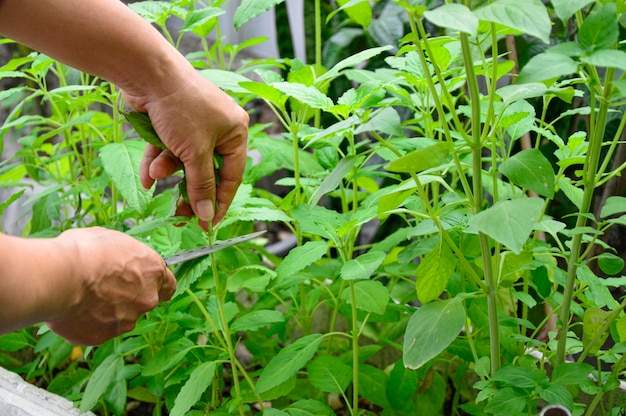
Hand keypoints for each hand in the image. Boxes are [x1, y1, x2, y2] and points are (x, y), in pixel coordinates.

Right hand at [44, 227, 175, 344]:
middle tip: (104, 288)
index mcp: (153, 271)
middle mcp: (147, 298)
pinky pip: (98, 330)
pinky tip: (73, 310)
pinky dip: (89, 323)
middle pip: (144, 302)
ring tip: (83, 297)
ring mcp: (127, 320)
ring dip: (108, 311)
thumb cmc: (85, 251)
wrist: (60, 276)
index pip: (168, 284)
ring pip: (122, 318)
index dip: (157, 285)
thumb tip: (116, 258)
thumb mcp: (110, 239)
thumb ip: (123, 256)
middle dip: (129, 298)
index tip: (148, 285)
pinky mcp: (104, 336)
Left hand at [124, 70, 248, 228]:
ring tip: (154, 174)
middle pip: (206, 170)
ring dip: (168, 170)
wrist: (148, 73)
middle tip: (180, 216)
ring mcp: (193, 124)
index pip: (232, 176)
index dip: (220, 201)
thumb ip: (202, 186)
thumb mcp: (195, 153)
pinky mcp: (171, 122)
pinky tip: (147, 176)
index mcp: (235, 132)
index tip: (208, 224)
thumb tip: (208, 216)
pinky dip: (157, 162)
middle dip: (189, 190)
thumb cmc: (181, 109)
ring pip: (183, 160)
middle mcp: (218, 128)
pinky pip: (167, 149)